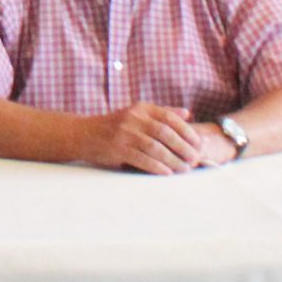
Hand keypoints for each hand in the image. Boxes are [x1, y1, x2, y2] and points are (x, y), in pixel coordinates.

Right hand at [79, 102, 206, 174]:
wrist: (83, 134)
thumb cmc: (114, 126)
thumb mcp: (136, 114)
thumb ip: (161, 113)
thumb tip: (187, 114)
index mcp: (141, 109)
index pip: (169, 118)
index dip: (186, 131)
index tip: (198, 143)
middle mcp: (133, 118)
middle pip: (165, 133)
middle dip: (183, 147)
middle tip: (195, 158)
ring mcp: (124, 134)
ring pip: (155, 148)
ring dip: (173, 160)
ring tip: (184, 169)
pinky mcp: (117, 149)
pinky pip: (141, 159)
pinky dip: (156, 166)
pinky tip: (167, 173)